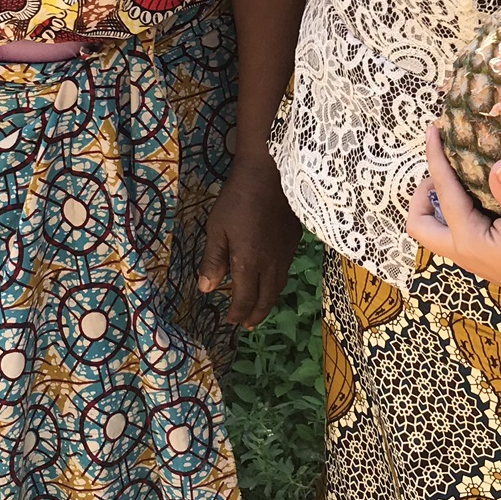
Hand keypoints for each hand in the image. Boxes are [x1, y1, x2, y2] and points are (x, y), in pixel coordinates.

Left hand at [197, 158, 301, 328]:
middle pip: (266, 299)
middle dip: (255, 315)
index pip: (245, 299)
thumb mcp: (216, 229)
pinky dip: (276, 284)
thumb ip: (213, 260)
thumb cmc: (237, 199)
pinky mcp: (294, 242)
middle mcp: (270, 264)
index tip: (231, 321)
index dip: (238, 313)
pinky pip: (285, 271)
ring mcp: (285, 254)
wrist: (269, 174)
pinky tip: (270, 281)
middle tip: (247, 325)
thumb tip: (206, 289)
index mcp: (249, 263)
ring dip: (268, 302)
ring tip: (259, 309)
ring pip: (278, 287)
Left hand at [405, 124, 500, 313]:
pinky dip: (455, 207)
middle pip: (420, 224)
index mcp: (469, 242)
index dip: (436, 159)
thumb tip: (497, 164)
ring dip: (435, 202)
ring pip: (436, 228)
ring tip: (456, 174)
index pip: (443, 194)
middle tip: (440, 167)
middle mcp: (463, 250)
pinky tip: (477, 189)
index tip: (433, 131)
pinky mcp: (484, 252)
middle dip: (420, 195)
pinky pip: (457, 227)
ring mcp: (472, 254)